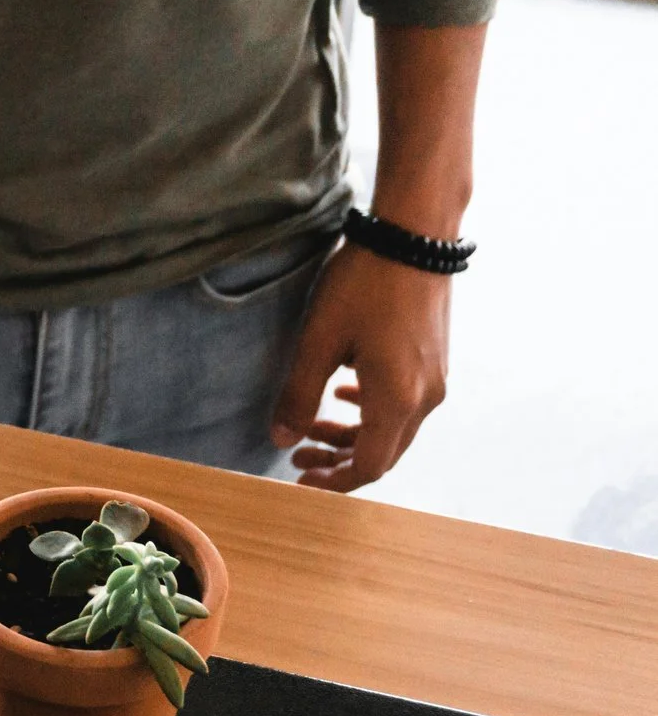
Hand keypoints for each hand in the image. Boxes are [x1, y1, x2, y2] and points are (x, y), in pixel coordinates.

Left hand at [268, 242, 453, 492]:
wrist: (414, 234)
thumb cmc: (364, 285)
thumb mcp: (317, 342)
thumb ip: (298, 396)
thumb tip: (280, 440)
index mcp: (398, 400)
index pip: (368, 466)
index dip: (332, 481)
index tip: (299, 479)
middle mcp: (425, 396)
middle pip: (382, 452)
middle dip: (338, 461)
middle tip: (298, 456)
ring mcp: (435, 377)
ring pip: (393, 427)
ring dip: (352, 433)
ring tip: (311, 424)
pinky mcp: (435, 357)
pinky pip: (404, 400)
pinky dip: (370, 408)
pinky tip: (343, 390)